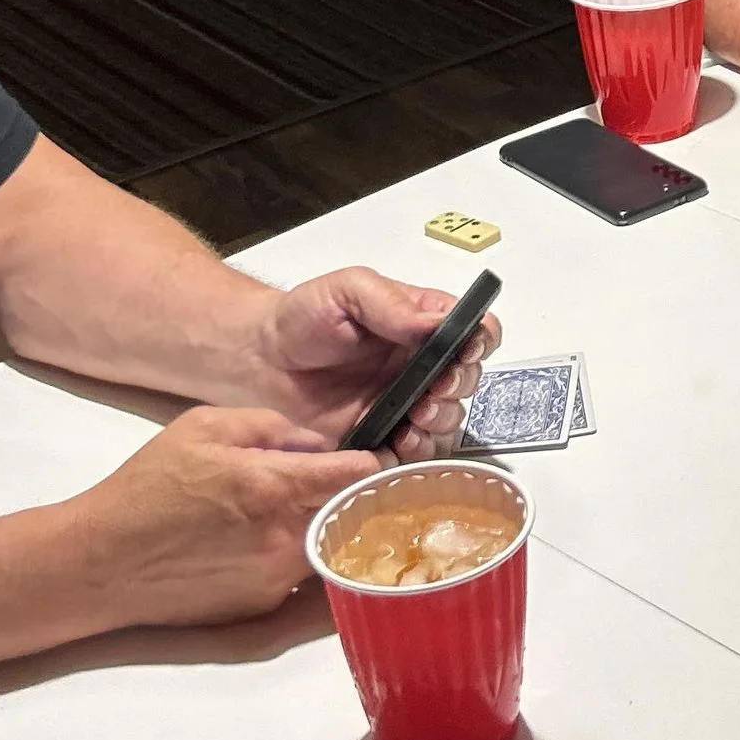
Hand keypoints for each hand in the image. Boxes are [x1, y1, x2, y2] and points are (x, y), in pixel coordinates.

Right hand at [67, 407, 378, 627]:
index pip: (355, 476)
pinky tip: (276, 544)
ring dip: (332, 530)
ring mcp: (275, 578)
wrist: (103, 561)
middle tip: (348, 485)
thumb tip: (315, 444)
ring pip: (331, 549)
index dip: (371, 462)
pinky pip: (302, 576)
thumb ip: (269, 426)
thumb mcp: (202, 427)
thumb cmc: (148, 485)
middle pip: (353, 516)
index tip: (370, 457)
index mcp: (272, 487)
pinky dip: (302, 557)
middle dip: (358, 498)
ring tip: (313, 513)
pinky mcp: (261, 606)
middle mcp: (283, 537)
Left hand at [253, 269, 500, 454]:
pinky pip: (415, 449)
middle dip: (458, 385)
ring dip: (441, 418)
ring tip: (416, 416)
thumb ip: (393, 304)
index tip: (466, 350)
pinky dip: (417, 449)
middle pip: (467, 379)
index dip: (480, 341)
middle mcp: (421, 363)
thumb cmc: (304, 315)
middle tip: (434, 389)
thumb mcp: (349, 290)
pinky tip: (400, 439)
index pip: (475, 330)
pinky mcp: (382, 434)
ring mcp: (403, 401)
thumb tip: (439, 322)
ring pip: (448, 418)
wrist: (259, 359)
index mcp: (422, 323)